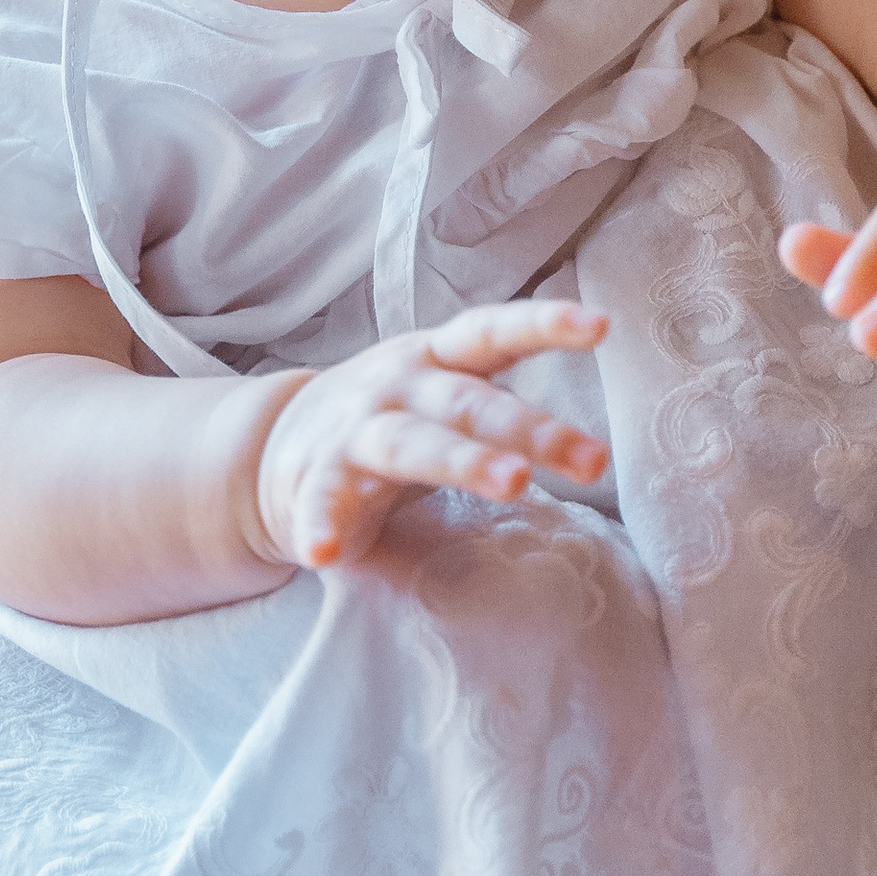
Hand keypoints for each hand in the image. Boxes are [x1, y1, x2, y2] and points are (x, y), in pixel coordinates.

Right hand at [249, 299, 608, 570]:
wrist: (274, 442)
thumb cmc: (389, 420)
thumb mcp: (442, 394)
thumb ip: (500, 405)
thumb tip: (591, 446)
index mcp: (437, 359)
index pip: (493, 332)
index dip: (546, 324)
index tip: (602, 326)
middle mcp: (400, 385)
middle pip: (472, 403)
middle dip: (532, 429)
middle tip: (591, 460)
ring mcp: (355, 430)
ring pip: (415, 444)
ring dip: (465, 461)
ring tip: (513, 484)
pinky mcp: (314, 478)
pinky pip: (321, 502)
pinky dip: (321, 524)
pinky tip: (325, 551)